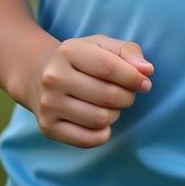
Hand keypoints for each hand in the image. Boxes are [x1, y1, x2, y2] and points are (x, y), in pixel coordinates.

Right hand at [27, 34, 153, 147]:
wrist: (38, 74)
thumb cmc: (80, 58)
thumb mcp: (101, 45)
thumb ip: (128, 51)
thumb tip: (147, 71)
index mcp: (69, 51)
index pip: (108, 67)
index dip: (133, 77)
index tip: (145, 83)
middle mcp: (54, 77)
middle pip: (106, 95)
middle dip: (126, 96)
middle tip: (127, 94)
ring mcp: (48, 104)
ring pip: (99, 119)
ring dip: (115, 114)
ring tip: (111, 106)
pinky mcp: (47, 127)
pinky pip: (86, 140)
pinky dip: (103, 134)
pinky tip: (103, 123)